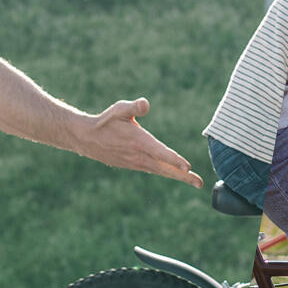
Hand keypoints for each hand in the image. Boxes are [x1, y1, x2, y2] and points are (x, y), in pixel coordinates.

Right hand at [82, 98, 203, 187]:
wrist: (88, 139)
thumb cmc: (106, 121)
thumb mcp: (119, 109)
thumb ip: (134, 107)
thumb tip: (145, 104)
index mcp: (138, 142)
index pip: (160, 152)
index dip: (174, 159)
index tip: (188, 167)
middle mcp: (139, 155)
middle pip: (165, 168)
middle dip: (183, 176)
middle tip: (199, 183)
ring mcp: (136, 163)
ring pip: (161, 171)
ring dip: (178, 176)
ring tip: (195, 181)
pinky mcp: (134, 165)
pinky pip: (154, 170)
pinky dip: (167, 173)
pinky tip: (176, 174)